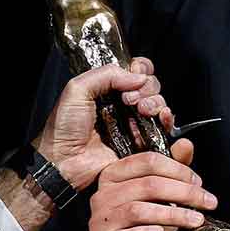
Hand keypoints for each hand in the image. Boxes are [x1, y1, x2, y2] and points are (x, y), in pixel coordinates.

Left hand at [35, 57, 177, 191]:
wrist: (65, 162)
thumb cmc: (64, 129)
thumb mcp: (77, 90)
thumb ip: (106, 74)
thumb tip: (138, 75)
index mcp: (106, 89)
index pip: (134, 70)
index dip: (140, 69)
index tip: (135, 73)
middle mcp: (122, 104)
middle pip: (150, 85)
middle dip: (147, 87)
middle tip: (129, 98)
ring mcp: (132, 123)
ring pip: (158, 104)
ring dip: (155, 102)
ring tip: (141, 110)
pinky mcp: (140, 143)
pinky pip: (162, 128)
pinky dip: (165, 119)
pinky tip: (159, 117)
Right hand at [88, 151, 213, 230]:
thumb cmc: (141, 224)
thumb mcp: (157, 194)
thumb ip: (171, 169)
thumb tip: (185, 144)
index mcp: (114, 175)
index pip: (147, 161)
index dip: (178, 169)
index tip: (199, 183)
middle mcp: (102, 195)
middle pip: (147, 185)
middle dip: (183, 193)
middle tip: (208, 202)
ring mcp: (99, 221)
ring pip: (138, 210)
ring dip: (172, 214)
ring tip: (195, 220)